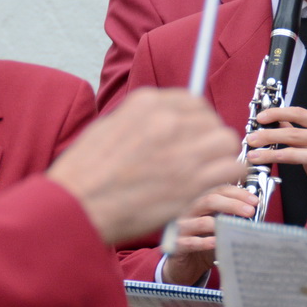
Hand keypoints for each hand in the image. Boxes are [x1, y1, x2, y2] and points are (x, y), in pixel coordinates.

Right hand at [47, 89, 243, 244]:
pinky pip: (230, 168)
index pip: (191, 100)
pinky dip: (227, 175)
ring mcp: (182, 150)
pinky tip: (213, 183)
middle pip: (211, 118)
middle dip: (208, 136)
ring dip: (221, 155)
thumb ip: (141, 121)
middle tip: (200, 155)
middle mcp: (167, 121)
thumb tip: (166, 121)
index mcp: (145, 103)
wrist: (76, 206)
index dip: (196, 119)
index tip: (193, 133)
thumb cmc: (85, 175)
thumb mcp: (108, 128)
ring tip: (208, 169)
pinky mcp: (192, 181)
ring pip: (226, 141)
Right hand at [162, 184, 257, 284]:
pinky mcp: (176, 245)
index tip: (254, 200)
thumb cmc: (203, 241)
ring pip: (201, 221)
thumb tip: (254, 212)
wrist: (184, 264)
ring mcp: (180, 227)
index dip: (237, 193)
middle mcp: (188, 211)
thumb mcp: (218, 226)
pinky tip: (217, 243)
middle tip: (250, 211)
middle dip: (233, 204)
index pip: (218, 190)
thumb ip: (231, 217)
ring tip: (236, 229)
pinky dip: (205, 242)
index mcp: (199, 202)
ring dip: (221, 225)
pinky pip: (191, 242)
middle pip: (209, 200)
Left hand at [248, 105, 306, 184]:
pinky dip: (279, 156)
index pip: (300, 112)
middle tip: (251, 138)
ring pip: (293, 140)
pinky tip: (267, 159)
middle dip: (268, 133)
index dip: (278, 112)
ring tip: (253, 152)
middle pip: (293, 128)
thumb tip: (280, 121)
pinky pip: (298, 156)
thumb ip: (301, 132)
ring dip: (269, 145)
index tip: (261, 116)